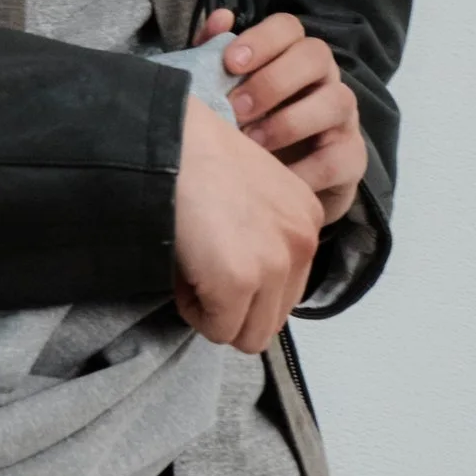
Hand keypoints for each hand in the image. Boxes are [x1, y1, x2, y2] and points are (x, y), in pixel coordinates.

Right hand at [172, 95, 321, 353]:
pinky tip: (183, 270)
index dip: (245, 286)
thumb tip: (246, 287)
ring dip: (214, 313)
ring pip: (248, 334)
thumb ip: (263, 234)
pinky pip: (217, 329)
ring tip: (193, 269)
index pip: (285, 291)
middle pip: (271, 320)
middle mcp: (303, 242)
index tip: (215, 253)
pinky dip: (192, 310)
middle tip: (201, 267)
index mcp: (308, 218)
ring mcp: (275, 264)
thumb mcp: (250, 192)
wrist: (167, 141)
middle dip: (232, 307)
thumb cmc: (194, 157)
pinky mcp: (240, 281)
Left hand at [192, 8, 365, 225]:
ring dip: (289, 122)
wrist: (275, 189)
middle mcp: (325, 78)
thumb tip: (219, 19)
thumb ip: (215, 56)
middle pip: (316, 55)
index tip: (229, 62)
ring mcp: (343, 117)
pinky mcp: (351, 157)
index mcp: (293, 56)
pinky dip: (304, 170)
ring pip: (336, 100)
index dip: (261, 39)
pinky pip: (337, 158)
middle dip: (273, 80)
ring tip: (252, 142)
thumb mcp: (226, 94)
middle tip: (236, 107)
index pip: (288, 27)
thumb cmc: (249, 129)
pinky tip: (275, 178)